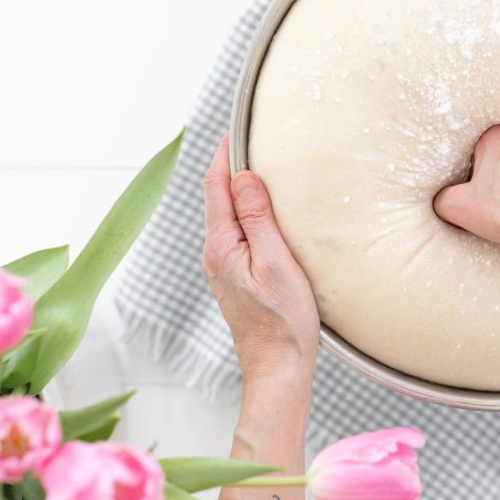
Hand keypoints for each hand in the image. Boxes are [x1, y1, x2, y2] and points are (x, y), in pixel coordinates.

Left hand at [201, 135, 319, 387]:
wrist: (278, 369)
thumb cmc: (283, 321)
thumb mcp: (276, 263)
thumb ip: (257, 218)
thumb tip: (243, 176)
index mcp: (222, 245)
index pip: (216, 187)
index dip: (224, 155)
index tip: (236, 130)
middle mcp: (217, 253)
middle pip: (219, 199)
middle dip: (232, 168)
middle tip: (254, 141)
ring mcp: (225, 267)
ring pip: (230, 217)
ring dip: (242, 192)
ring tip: (263, 170)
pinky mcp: (238, 278)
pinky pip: (239, 234)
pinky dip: (250, 214)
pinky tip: (268, 213)